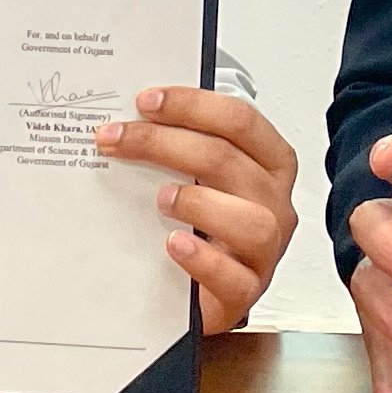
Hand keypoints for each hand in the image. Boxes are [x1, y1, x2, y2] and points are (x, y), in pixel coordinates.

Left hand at [94, 84, 298, 334]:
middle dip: (165, 143)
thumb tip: (129, 120)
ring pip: (250, 219)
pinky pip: (233, 277)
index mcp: (268, 163)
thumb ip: (181, 148)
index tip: (146, 101)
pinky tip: (173, 243)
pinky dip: (202, 258)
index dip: (192, 106)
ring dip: (197, 201)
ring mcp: (264, 250)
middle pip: (228, 160)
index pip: (240, 121)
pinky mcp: (246, 291)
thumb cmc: (204, 226)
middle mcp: (273, 202)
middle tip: (118, 139)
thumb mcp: (200, 178)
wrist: (198, 291)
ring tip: (160, 198)